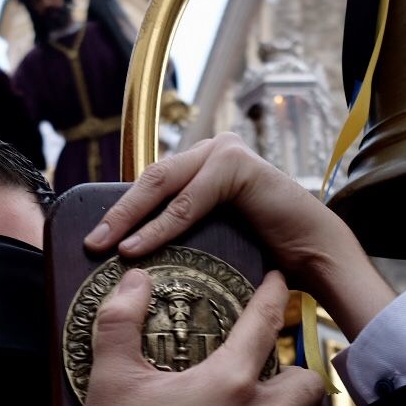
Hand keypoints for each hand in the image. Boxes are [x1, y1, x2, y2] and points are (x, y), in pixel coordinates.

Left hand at [82, 133, 394, 338]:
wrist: (313, 254)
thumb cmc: (265, 252)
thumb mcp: (210, 237)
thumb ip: (181, 231)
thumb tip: (129, 254)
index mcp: (203, 166)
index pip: (152, 185)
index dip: (121, 211)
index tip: (93, 240)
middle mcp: (211, 151)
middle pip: (151, 180)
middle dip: (118, 213)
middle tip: (92, 243)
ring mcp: (223, 152)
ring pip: (163, 184)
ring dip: (131, 217)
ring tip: (109, 245)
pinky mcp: (235, 164)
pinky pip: (188, 199)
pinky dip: (161, 224)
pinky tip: (139, 245)